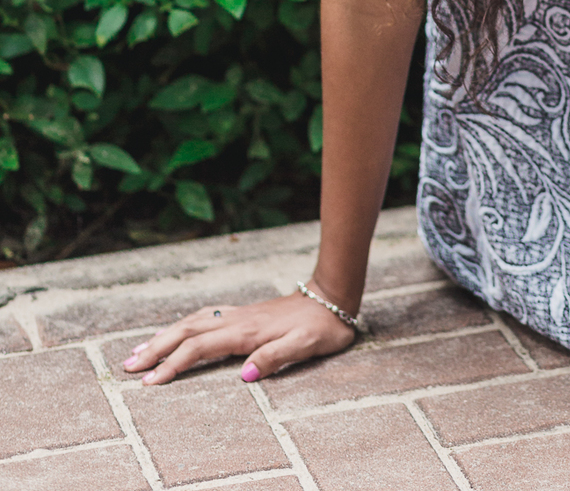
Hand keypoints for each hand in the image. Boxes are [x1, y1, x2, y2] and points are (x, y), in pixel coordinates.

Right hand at [122, 288, 356, 383]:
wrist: (333, 296)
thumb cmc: (322, 326)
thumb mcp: (306, 346)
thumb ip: (276, 357)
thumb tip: (246, 374)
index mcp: (247, 331)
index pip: (200, 348)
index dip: (174, 365)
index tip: (150, 382)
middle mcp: (237, 320)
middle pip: (187, 332)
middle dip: (156, 349)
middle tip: (128, 367)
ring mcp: (239, 315)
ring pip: (192, 322)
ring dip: (164, 336)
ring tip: (140, 352)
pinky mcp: (243, 314)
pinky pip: (204, 318)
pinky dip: (182, 326)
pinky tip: (174, 333)